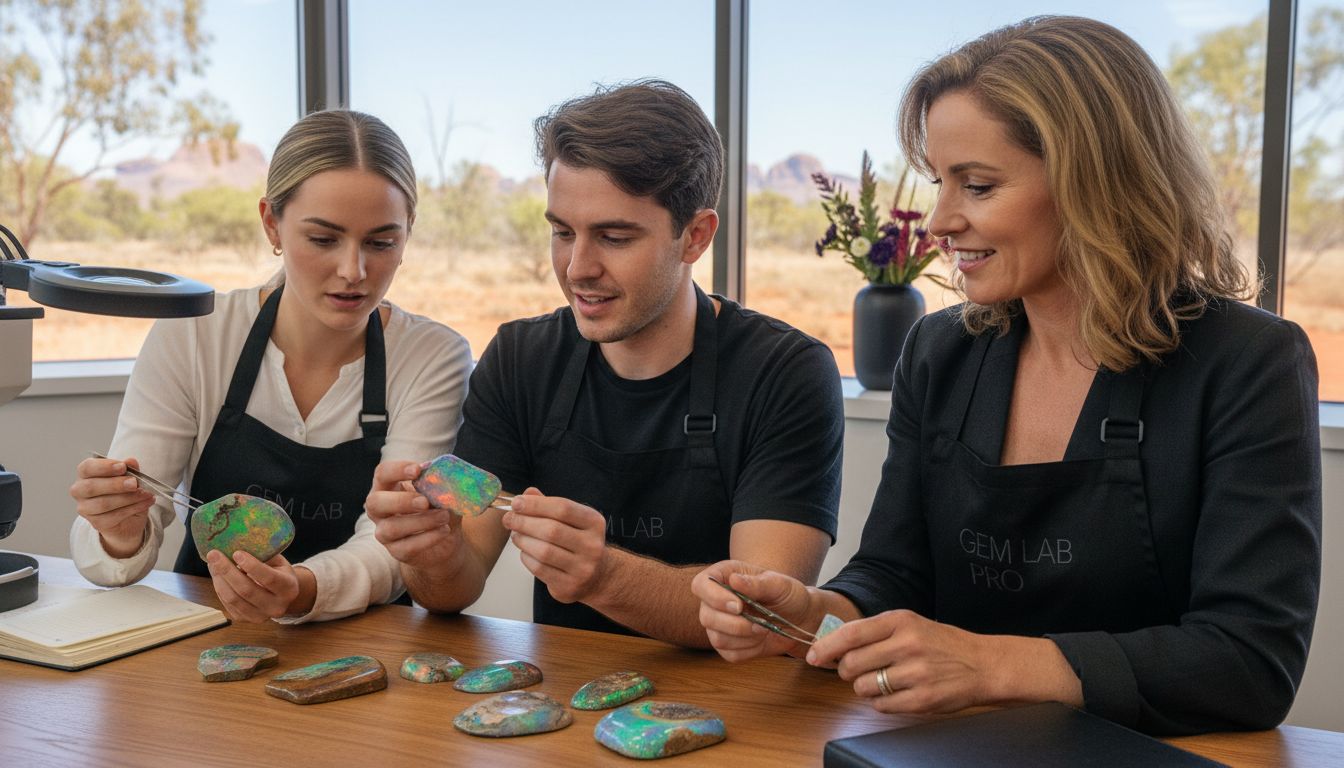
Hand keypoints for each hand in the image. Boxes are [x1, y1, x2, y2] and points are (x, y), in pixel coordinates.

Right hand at [69, 456, 155, 557]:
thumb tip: (131, 461)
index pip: (87, 468)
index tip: (123, 467)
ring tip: (147, 493)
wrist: (128, 518)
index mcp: (85, 474)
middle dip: (115, 484)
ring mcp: (85, 508)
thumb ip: (130, 469)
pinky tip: (146, 502)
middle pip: (91, 487)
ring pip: (103, 503)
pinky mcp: (96, 523)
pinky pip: (114, 516)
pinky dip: (133, 508)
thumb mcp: (131, 477)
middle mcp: (80, 491)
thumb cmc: (125, 491)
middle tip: (134, 483)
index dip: (104, 467)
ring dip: (128, 498)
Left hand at [205, 550, 302, 622]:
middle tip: (214, 554)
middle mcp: (276, 606)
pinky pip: (227, 604)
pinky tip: (217, 575)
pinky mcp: (245, 619)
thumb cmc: (278, 572)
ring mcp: (260, 616)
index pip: (269, 578)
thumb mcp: (278, 561)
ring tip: (212, 563)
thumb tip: (238, 541)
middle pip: (247, 590)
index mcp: (289, 589)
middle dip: (227, 571)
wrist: (281, 595)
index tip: (236, 552)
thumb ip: (263, 555)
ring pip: (233, 599)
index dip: (252, 566)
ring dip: (219, 579)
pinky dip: (219, 588)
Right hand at [365, 459, 463, 570]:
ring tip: (444, 516)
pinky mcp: (397, 551)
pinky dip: (428, 538)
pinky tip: (444, 530)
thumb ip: (442, 485)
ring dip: (421, 521)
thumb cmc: (439, 506)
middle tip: (425, 501)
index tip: (418, 470)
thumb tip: (445, 476)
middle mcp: (380, 509)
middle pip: (375, 502)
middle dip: (401, 501)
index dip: (396, 470)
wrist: (447, 537)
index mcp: (388, 487)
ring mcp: (385, 532)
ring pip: (391, 528)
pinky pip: (406, 547)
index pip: (382, 473)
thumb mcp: (443, 493)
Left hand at [503, 489, 607, 603]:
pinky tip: (525, 551)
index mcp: (594, 523)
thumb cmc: (578, 541)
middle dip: (524, 522)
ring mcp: (582, 568)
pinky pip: (539, 568)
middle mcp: (592, 545)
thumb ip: (549, 505)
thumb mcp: (571, 519)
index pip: (563, 508)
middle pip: (551, 530)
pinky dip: (526, 557)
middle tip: (509, 519)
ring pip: (543, 551)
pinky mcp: (569, 586)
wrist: (597, 576)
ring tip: (515, 534)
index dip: (536, 504)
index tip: (516, 502)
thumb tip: (526, 494)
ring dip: (523, 540)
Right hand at [692, 560, 813, 661]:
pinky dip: (750, 650)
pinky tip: (760, 639)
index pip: (701, 585)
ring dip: (745, 638)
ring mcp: (718, 625)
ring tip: (764, 628)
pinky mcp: (727, 645)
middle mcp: (714, 601)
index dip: (714, 597)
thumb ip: (757, 583)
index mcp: (724, 577)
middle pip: (706, 617)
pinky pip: (730, 654)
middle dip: (735, 624)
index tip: (738, 605)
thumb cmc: (787, 595)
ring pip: (717, 639)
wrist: (799, 618)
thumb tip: (734, 580)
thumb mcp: (779, 584)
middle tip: (760, 623)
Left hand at [806, 609, 992, 713]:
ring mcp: (915, 674)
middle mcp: (907, 645)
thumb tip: (833, 645)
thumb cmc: (941, 643)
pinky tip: (896, 693)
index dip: (826, 647)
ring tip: (884, 680)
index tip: (812, 655)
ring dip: (865, 687)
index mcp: (900, 621)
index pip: (850, 634)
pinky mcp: (922, 700)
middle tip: (858, 670)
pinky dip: (882, 702)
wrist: (983, 664)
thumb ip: (874, 632)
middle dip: (847, 671)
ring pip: (863, 687)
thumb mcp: (909, 624)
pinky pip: (881, 706)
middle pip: (851, 665)